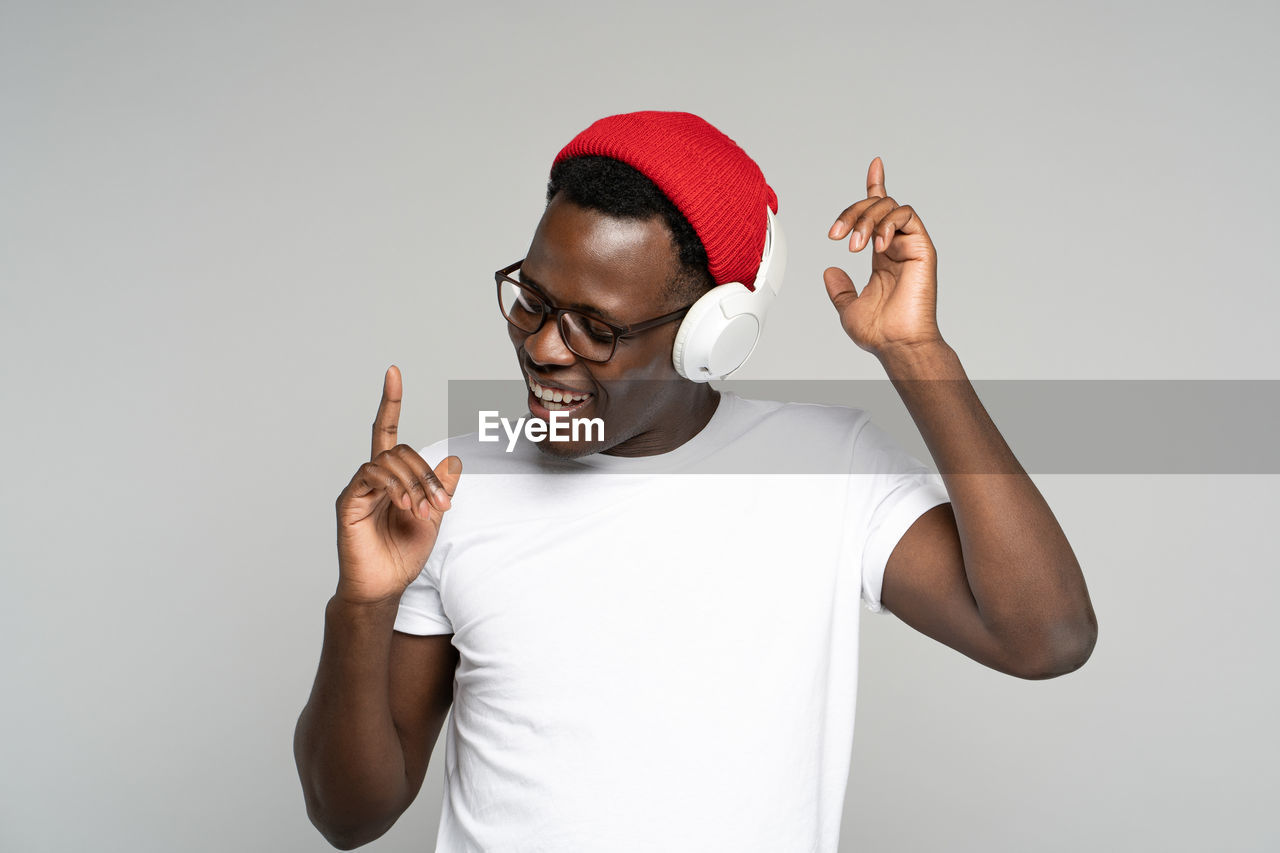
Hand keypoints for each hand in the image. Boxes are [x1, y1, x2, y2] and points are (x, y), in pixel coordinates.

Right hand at [333, 366, 461, 606]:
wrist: (384, 587)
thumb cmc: (403, 554)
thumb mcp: (433, 517)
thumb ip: (440, 489)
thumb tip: (453, 460)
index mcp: (392, 478)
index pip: (387, 431)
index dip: (390, 403)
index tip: (393, 373)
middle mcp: (372, 478)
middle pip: (399, 449)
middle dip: (425, 473)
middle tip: (440, 505)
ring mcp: (358, 488)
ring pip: (387, 460)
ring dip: (414, 482)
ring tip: (422, 511)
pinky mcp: (348, 502)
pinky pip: (370, 475)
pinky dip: (393, 485)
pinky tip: (405, 505)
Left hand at [824, 157, 943, 359]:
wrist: (897, 344)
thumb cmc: (879, 332)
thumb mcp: (848, 307)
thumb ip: (840, 289)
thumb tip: (830, 270)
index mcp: (883, 256)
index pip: (880, 213)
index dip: (877, 186)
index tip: (875, 164)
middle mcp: (898, 246)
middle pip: (877, 206)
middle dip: (852, 213)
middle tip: (836, 235)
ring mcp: (911, 245)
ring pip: (890, 206)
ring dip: (866, 219)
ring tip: (854, 245)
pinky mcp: (922, 248)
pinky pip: (906, 216)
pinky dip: (886, 223)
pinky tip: (876, 245)